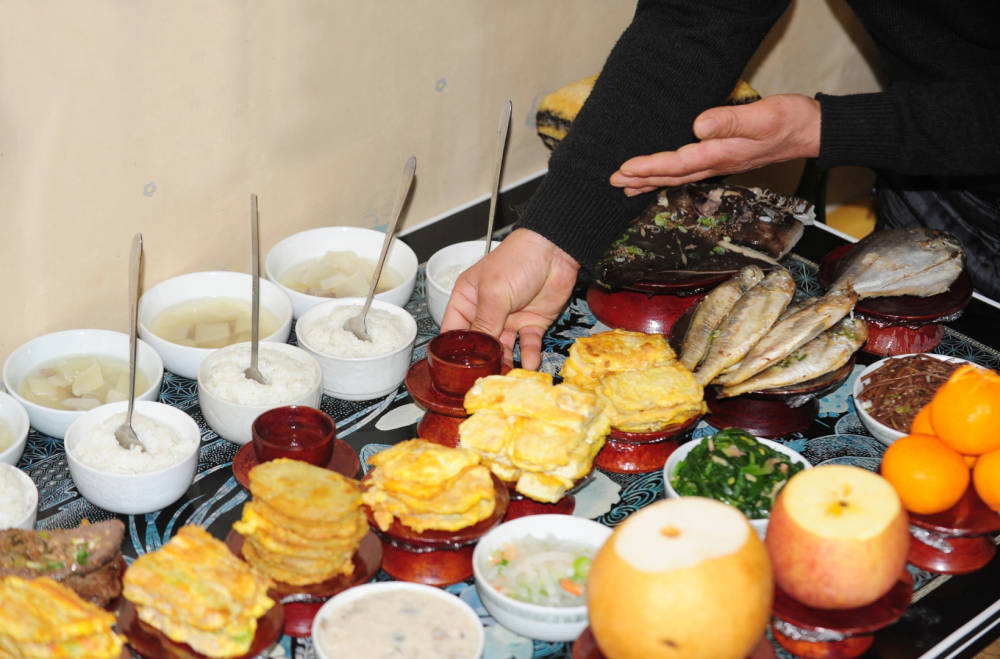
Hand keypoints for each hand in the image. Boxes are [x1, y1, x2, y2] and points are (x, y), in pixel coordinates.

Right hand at [440, 228, 579, 369]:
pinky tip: (529, 364)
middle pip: (479, 344)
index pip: (454, 330)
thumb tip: (475, 352)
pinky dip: (529, 355)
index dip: (454, 350)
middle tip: (483, 379)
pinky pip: (527, 345)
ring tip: (507, 376)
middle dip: (481, 361)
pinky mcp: (531, 324)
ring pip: (503, 348)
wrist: (554, 252)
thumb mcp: (494, 293)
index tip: (456, 370)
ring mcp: (509, 320)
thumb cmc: (517, 260)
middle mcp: (486, 312)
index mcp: (467, 299)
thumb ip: (484, 324)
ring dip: (505, 362)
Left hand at [609, 94, 820, 194]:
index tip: (625, 169)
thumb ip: (731, 121)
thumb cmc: (788, 121)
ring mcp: (719, 165)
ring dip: (650, 181)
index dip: (649, 167)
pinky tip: (658, 178)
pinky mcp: (723, 160)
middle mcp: (716, 164)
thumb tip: (698, 126)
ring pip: (677, 177)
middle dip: (640, 179)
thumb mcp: (763, 117)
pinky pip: (688, 173)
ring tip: (626, 186)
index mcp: (720, 154)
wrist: (810, 130)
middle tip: (613, 181)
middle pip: (671, 176)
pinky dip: (668, 177)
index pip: (677, 164)